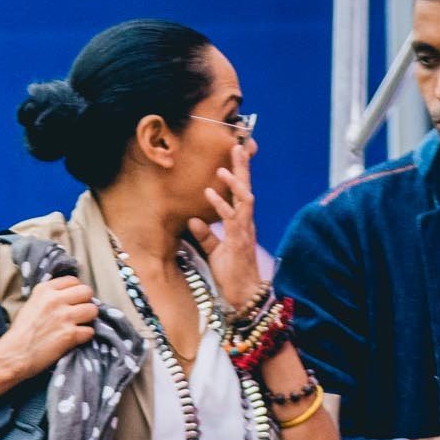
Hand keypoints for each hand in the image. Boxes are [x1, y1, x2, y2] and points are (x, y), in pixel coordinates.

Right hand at [0, 272, 95, 376]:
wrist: (13, 355)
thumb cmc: (19, 333)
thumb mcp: (31, 305)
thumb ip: (48, 297)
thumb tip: (65, 297)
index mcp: (45, 290)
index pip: (73, 280)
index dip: (76, 290)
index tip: (73, 300)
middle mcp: (56, 300)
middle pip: (87, 292)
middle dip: (86, 302)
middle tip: (80, 312)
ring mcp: (64, 317)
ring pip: (92, 310)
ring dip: (88, 319)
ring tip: (79, 325)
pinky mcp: (69, 334)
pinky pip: (90, 331)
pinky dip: (85, 336)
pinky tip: (75, 339)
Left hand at [186, 138, 264, 315]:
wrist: (244, 294)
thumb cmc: (231, 273)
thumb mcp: (214, 251)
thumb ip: (206, 235)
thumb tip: (193, 219)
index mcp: (241, 222)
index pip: (241, 193)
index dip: (239, 174)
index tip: (236, 154)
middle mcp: (246, 222)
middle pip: (246, 189)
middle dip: (242, 168)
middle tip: (238, 146)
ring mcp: (244, 230)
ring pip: (243, 199)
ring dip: (234, 182)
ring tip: (223, 166)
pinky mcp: (239, 241)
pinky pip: (231, 218)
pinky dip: (221, 205)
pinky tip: (210, 193)